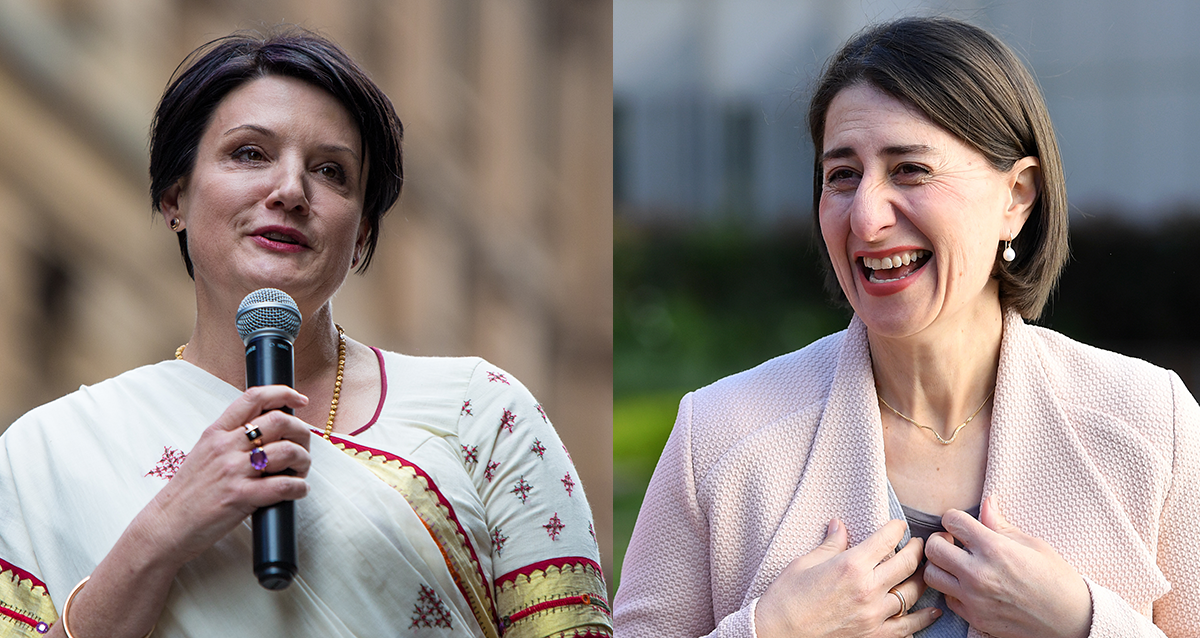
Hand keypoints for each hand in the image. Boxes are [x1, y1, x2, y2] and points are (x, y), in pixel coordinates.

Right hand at [137, 385, 312, 565]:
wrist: (164, 526)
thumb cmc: (187, 494)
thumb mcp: (203, 454)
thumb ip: (231, 440)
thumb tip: (267, 433)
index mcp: (216, 432)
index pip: (253, 398)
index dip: (283, 393)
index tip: (300, 400)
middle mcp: (225, 446)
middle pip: (279, 421)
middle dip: (301, 432)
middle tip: (303, 447)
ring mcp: (233, 471)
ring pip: (286, 451)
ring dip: (303, 460)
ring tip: (300, 471)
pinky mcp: (240, 496)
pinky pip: (284, 485)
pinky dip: (299, 488)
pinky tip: (297, 491)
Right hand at [754, 518, 940, 637]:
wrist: (778, 634)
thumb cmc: (786, 597)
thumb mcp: (806, 563)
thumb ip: (831, 544)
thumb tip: (840, 525)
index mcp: (851, 566)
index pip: (886, 540)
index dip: (896, 528)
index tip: (899, 525)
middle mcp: (868, 590)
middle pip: (907, 564)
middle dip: (917, 550)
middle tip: (920, 544)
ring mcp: (874, 616)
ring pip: (912, 595)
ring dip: (921, 581)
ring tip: (925, 572)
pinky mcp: (873, 636)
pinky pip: (907, 627)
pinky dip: (922, 619)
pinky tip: (932, 612)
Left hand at [923, 497, 1091, 637]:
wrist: (1073, 621)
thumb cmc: (1058, 579)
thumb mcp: (1033, 545)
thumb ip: (1001, 525)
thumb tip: (986, 502)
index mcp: (994, 549)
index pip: (952, 521)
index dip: (954, 518)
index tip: (961, 524)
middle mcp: (979, 574)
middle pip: (933, 548)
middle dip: (941, 540)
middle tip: (954, 542)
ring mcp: (974, 599)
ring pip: (931, 576)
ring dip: (941, 566)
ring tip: (957, 564)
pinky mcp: (975, 618)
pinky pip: (947, 599)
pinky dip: (952, 590)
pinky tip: (968, 585)